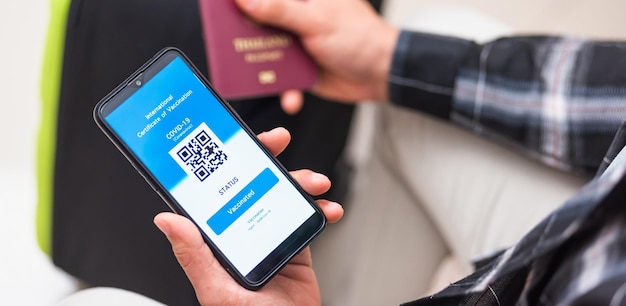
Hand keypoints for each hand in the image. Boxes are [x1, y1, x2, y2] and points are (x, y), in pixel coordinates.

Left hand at [154, 127, 343, 305]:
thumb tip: (167, 220)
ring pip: (282, 195)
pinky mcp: (294, 245)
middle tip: (278, 141)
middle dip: (267, 158)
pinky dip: (322, 210)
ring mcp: (269, 236)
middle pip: (251, 184)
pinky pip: (307, 218)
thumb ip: (193, 256)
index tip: (234, 142)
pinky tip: (328, 210)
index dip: (225, 163)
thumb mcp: (216, 290)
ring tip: (314, 184)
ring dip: (301, 183)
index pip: (216, 192)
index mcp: (217, 240)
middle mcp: (242, 232)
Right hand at [235, 0, 399, 113]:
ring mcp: (297, 43)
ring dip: (262, 66)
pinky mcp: (300, 69)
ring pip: (266, 52)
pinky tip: (292, 97)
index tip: (225, 5)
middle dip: (246, 34)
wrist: (382, 74)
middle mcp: (297, 17)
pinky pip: (282, 79)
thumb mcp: (315, 21)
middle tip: (229, 44)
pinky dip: (285, 91)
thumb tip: (246, 0)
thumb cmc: (359, 38)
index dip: (244, 1)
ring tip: (260, 77)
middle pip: (259, 21)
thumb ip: (279, 10)